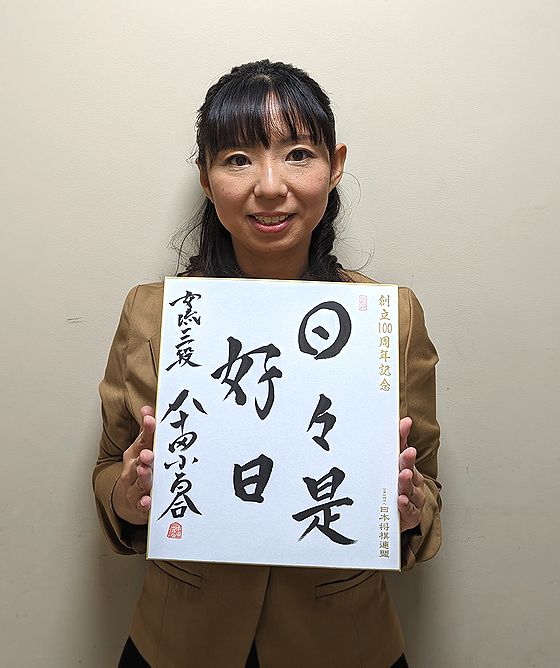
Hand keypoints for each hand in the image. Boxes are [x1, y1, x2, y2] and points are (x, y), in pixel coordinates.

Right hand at [112, 405, 155, 524]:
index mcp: (134, 454)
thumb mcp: (141, 448)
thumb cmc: (137, 469)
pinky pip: (141, 505)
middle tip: (147, 454)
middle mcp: (132, 471)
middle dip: (143, 458)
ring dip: (143, 478)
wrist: (126, 500)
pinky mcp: (139, 505)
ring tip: (146, 472)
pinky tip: (147, 500)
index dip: (147, 430)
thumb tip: (148, 408)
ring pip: (138, 483)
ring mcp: (134, 488)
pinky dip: (143, 503)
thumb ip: (147, 431)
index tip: (151, 419)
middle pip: (137, 463)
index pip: (141, 440)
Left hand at [398, 417, 424, 531]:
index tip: (405, 424)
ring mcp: (414, 497)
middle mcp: (413, 480)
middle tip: (407, 452)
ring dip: (407, 481)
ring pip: (411, 488)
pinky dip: (405, 504)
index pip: (404, 448)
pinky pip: (409, 509)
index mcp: (408, 467)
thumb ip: (394, 448)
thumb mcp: (394, 469)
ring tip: (404, 475)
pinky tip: (402, 500)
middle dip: (408, 460)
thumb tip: (394, 426)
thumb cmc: (400, 490)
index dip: (404, 436)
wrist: (407, 517)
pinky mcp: (411, 513)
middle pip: (411, 468)